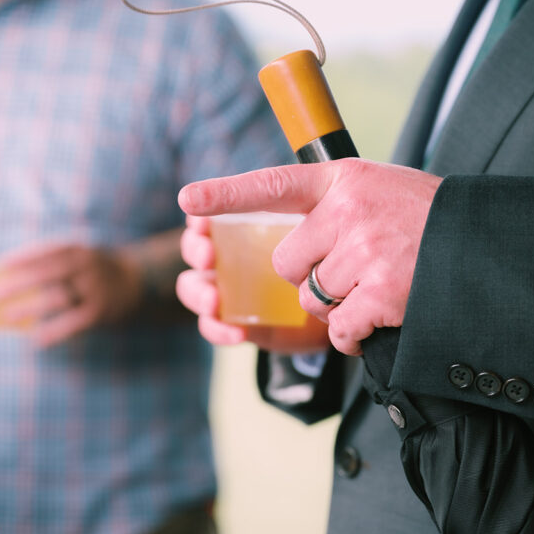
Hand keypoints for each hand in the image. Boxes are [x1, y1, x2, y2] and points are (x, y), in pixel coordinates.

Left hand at [0, 242, 142, 346]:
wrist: (141, 285)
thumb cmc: (97, 272)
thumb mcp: (82, 259)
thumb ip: (55, 265)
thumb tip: (14, 279)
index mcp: (81, 251)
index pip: (47, 252)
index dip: (24, 258)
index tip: (1, 265)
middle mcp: (88, 268)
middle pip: (47, 274)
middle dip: (18, 284)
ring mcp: (96, 290)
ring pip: (57, 299)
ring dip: (29, 308)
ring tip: (7, 316)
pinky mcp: (101, 312)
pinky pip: (73, 323)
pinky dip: (54, 331)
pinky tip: (37, 339)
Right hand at [178, 216, 329, 352]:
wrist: (342, 301)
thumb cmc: (334, 250)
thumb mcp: (330, 224)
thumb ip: (320, 213)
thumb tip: (315, 200)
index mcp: (247, 218)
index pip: (220, 203)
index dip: (205, 201)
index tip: (192, 201)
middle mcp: (229, 249)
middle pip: (196, 244)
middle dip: (196, 249)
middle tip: (209, 255)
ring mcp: (228, 285)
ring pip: (193, 285)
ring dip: (198, 292)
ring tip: (214, 300)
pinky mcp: (234, 317)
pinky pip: (212, 324)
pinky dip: (219, 329)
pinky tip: (238, 332)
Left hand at [179, 158, 441, 355]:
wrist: (485, 244)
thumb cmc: (429, 218)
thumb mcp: (380, 188)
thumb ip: (337, 202)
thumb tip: (294, 231)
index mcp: (343, 179)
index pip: (273, 185)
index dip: (226, 194)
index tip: (188, 199)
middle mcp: (348, 211)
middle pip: (288, 262)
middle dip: (310, 276)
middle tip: (351, 268)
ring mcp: (364, 253)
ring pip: (313, 298)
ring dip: (338, 304)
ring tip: (377, 286)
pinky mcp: (380, 294)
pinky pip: (339, 328)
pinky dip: (354, 335)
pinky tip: (379, 317)